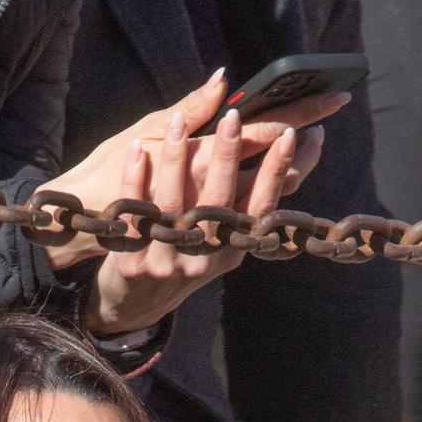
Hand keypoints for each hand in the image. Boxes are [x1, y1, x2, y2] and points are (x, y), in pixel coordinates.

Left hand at [80, 103, 319, 335]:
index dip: (277, 170)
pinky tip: (136, 148)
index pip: (261, 205)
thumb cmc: (181, 258)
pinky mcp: (131, 262)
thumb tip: (277, 149)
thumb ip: (239, 200)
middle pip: (219, 200)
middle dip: (228, 155)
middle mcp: (204, 256)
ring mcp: (167, 261)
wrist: (133, 305)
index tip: (290, 133)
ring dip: (175, 157)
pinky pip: (133, 213)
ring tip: (177, 120)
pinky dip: (134, 178)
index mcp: (232, 246)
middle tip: (234, 116)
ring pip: (173, 204)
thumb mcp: (216, 238)